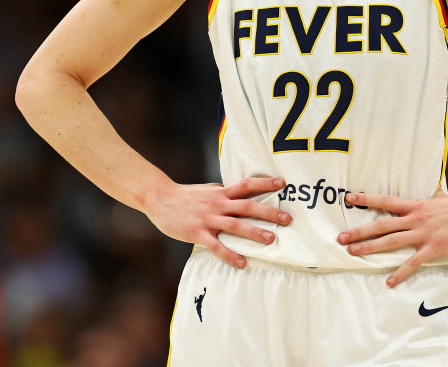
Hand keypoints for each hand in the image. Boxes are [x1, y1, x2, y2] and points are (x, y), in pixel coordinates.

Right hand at [144, 177, 291, 268]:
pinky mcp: (198, 233)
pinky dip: (231, 255)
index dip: (265, 183)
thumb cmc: (185, 196)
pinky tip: (243, 263)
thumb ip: (223, 192)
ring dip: (255, 232)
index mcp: (221, 192)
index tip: (283, 183)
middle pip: (248, 206)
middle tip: (287, 219)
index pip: (247, 184)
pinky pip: (217, 246)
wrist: (160, 199)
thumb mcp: (207, 189)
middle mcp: (218, 204)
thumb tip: (237, 192)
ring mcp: (209, 219)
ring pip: (236, 226)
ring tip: (271, 239)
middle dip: (268, 212)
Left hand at [337, 191, 447, 286]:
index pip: (385, 201)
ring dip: (370, 248)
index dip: (366, 199)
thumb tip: (433, 194)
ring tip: (353, 253)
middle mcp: (414, 218)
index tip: (348, 198)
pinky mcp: (434, 248)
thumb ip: (432, 198)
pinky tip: (389, 281)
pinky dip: (400, 272)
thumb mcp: (440, 198)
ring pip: (391, 242)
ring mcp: (423, 233)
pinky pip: (413, 262)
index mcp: (414, 205)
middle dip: (359, 232)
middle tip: (341, 238)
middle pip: (381, 225)